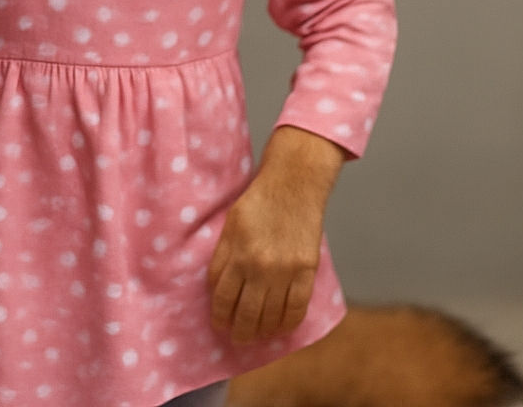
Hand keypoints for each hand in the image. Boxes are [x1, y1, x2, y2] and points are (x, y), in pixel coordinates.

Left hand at [207, 127, 343, 343]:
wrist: (293, 183)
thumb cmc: (259, 200)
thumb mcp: (230, 223)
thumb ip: (223, 254)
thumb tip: (216, 287)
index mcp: (236, 252)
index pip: (222, 296)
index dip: (219, 315)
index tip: (219, 323)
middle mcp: (258, 265)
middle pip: (245, 313)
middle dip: (239, 331)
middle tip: (237, 338)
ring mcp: (284, 270)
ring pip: (270, 315)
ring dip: (262, 331)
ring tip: (257, 336)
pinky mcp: (306, 270)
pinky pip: (297, 308)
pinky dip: (288, 323)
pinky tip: (281, 328)